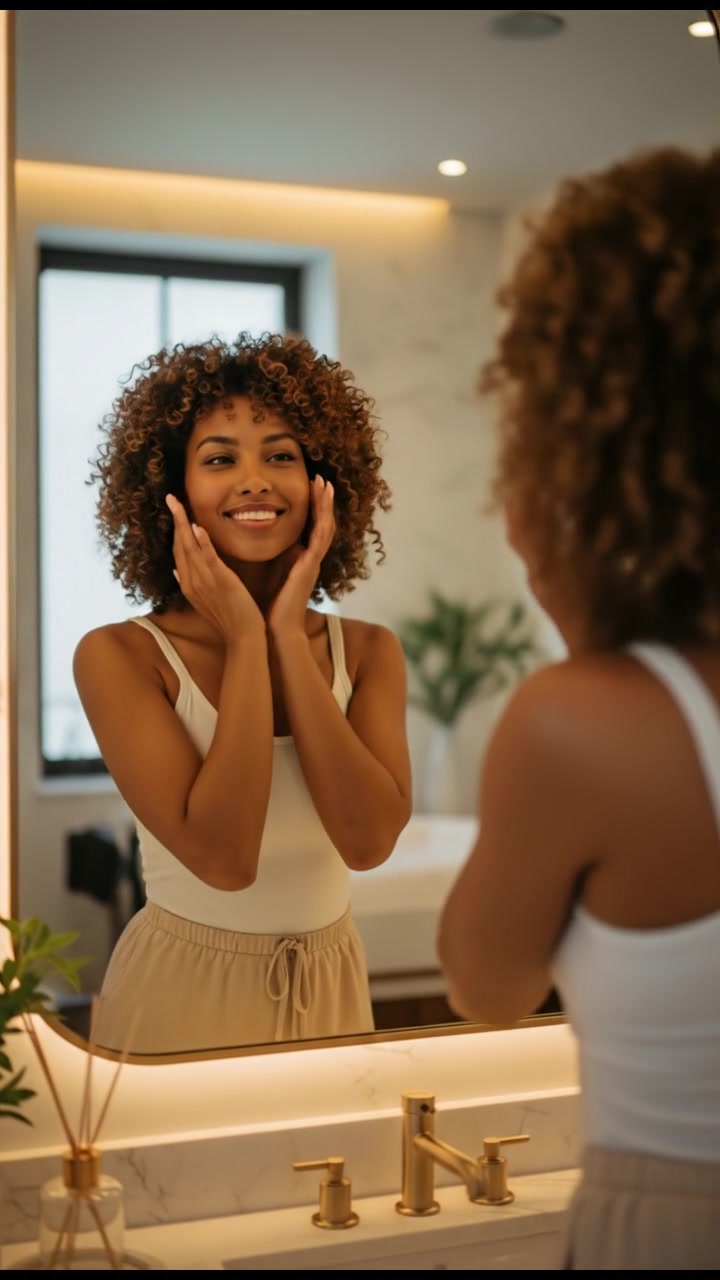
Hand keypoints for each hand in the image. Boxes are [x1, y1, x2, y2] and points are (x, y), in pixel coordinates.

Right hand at [166, 494, 264, 642]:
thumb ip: (191, 584)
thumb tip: (176, 571)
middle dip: (175, 520)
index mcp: (188, 585)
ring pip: (190, 548)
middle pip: (179, 545)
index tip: (174, 510)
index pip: (178, 551)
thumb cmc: (228, 618)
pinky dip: (203, 543)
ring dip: (183, 524)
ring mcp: (205, 582)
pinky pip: (209, 559)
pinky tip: (198, 527)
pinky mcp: (222, 582)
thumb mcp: (205, 601)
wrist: (244, 637)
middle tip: (171, 498)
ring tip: (178, 504)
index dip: (175, 530)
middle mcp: (192, 582)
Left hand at [267, 476, 335, 637]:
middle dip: (322, 501)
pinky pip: (320, 537)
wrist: (278, 628)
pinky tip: (323, 501)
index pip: (312, 528)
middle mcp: (312, 559)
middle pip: (322, 523)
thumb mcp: (275, 574)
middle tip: (321, 478)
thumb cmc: (274, 606)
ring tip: (325, 483)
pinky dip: (323, 517)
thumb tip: (278, 543)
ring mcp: (314, 562)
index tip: (310, 487)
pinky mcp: (311, 565)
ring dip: (326, 504)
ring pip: (325, 526)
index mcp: (303, 560)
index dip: (314, 508)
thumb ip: (280, 558)